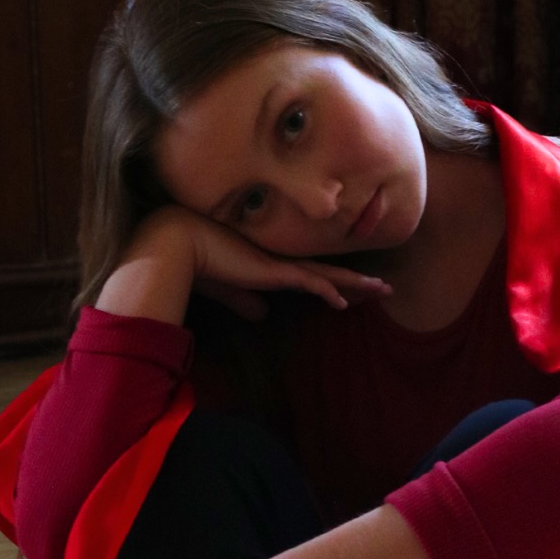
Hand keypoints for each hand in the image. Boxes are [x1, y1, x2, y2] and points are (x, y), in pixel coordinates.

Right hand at [113, 207, 392, 324]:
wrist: (178, 243)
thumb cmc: (195, 262)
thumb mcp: (226, 287)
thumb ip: (244, 299)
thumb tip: (262, 314)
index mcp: (269, 262)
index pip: (308, 272)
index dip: (332, 280)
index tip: (353, 288)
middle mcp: (279, 260)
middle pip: (326, 270)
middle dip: (355, 279)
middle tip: (382, 286)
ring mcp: (279, 263)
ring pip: (327, 273)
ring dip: (355, 283)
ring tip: (381, 290)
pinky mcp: (273, 270)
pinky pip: (309, 281)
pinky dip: (329, 291)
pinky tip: (344, 302)